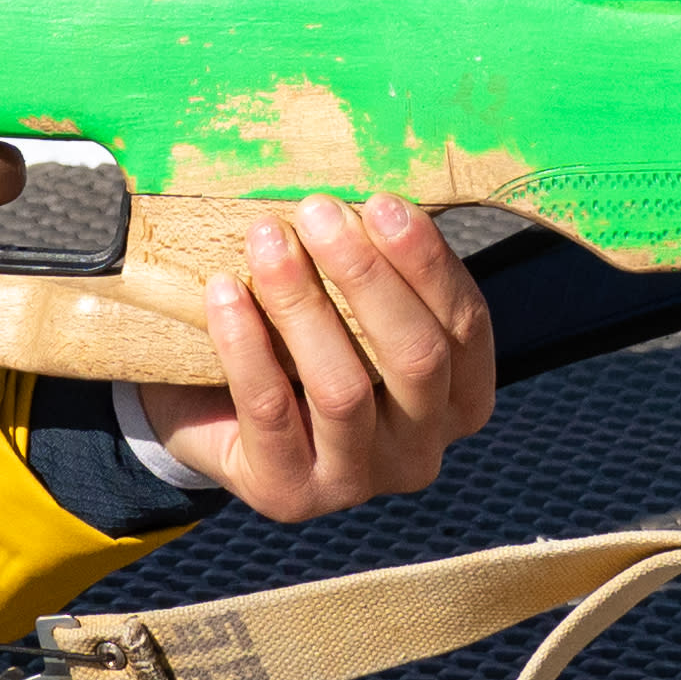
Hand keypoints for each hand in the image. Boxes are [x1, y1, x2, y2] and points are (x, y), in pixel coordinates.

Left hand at [131, 195, 493, 524]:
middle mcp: (422, 450)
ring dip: (303, 303)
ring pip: (344, 389)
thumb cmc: (299, 342)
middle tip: (319, 210)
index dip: (427, 262)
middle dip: (366, 276)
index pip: (466, 326)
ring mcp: (358, 481)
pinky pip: (271, 411)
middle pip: (415, 357)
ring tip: (268, 238)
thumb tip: (357, 184)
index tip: (380, 201)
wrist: (213, 414)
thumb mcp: (350, 307)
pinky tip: (225, 291)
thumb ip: (372, 263)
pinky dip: (246, 345)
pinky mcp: (291, 494)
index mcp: (460, 398)